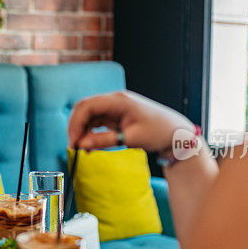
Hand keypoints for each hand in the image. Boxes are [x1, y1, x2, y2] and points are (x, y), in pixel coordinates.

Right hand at [68, 90, 193, 152]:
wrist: (174, 133)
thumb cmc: (157, 132)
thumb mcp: (130, 139)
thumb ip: (105, 141)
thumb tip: (82, 145)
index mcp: (119, 100)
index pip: (88, 106)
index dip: (76, 123)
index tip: (73, 141)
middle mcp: (114, 100)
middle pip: (85, 108)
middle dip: (76, 126)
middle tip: (73, 146)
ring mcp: (114, 107)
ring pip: (89, 115)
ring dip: (82, 130)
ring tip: (81, 149)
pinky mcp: (115, 115)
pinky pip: (96, 121)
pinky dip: (90, 132)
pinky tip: (89, 145)